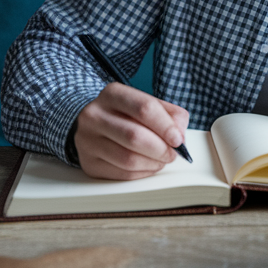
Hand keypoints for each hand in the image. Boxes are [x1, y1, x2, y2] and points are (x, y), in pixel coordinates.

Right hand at [73, 83, 190, 179]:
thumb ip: (169, 114)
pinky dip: (142, 173)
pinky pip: (122, 174)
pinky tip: (148, 166)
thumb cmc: (125, 114)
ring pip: (128, 159)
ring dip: (153, 163)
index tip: (178, 139)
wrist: (93, 124)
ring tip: (161, 160)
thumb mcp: (146, 103)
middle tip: (172, 153)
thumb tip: (180, 136)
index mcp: (112, 94)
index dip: (166, 126)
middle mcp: (95, 115)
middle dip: (161, 149)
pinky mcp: (88, 163)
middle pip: (135, 136)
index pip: (144, 108)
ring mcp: (88, 140)